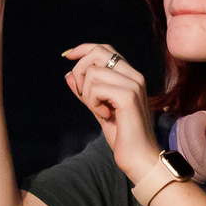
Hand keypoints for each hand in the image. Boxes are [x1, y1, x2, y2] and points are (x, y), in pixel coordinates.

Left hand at [63, 43, 161, 182]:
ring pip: (92, 72)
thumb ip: (86, 91)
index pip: (104, 49)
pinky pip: (96, 88)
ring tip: (99, 111)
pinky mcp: (128, 96)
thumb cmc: (122, 135)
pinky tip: (105, 115)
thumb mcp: (98, 109)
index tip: (66, 56)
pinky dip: (93, 103)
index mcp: (130, 76)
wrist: (139, 157)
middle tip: (83, 95)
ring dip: (87, 94)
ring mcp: (133, 84)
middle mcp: (134, 75)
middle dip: (80, 70)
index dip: (83, 49)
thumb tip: (68, 75)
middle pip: (97, 52)